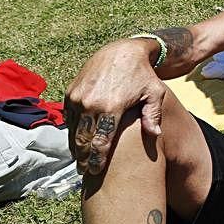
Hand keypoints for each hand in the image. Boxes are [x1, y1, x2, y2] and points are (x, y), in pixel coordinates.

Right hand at [64, 41, 166, 174]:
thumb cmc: (143, 74)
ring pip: (73, 130)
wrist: (122, 51)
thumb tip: (155, 136)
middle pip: (83, 139)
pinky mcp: (71, 92)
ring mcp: (78, 97)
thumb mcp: (154, 93)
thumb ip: (153, 115)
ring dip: (75, 147)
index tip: (96, 171)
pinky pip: (69, 118)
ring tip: (79, 161)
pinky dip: (72, 132)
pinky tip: (76, 142)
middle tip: (85, 171)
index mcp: (111, 106)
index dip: (97, 159)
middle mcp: (90, 103)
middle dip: (83, 158)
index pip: (101, 141)